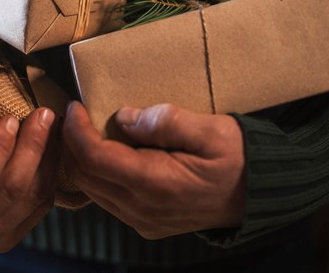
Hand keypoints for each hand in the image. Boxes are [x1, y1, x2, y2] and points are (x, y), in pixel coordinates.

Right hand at [0, 108, 58, 251]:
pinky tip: (51, 146)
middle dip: (32, 147)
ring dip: (46, 157)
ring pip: (31, 197)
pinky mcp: (10, 234)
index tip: (9, 118)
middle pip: (10, 188)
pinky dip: (50, 173)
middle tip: (43, 114)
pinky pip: (41, 205)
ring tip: (51, 124)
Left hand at [62, 102, 244, 238]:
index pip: (93, 157)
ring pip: (90, 189)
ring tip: (86, 129)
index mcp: (154, 183)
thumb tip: (123, 117)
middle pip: (84, 175)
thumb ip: (166, 121)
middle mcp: (141, 208)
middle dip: (71, 142)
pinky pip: (106, 199)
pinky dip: (97, 173)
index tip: (75, 105)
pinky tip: (106, 152)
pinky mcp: (145, 223)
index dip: (76, 129)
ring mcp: (142, 220)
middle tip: (76, 113)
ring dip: (81, 158)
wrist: (257, 195)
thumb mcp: (211, 130)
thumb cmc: (237, 157)